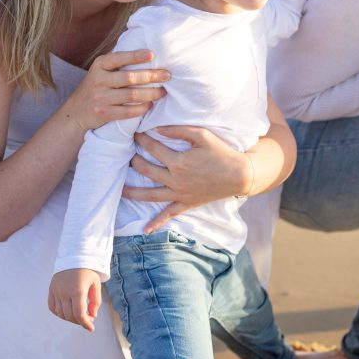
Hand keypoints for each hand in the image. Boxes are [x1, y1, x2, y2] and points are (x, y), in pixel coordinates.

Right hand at [48, 268, 100, 331]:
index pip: (79, 313)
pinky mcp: (51, 290)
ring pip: (61, 314)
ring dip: (70, 318)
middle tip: (88, 319)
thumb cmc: (87, 272)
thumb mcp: (96, 284)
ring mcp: (56, 291)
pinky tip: (67, 312)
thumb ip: (95, 301)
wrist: (74, 257)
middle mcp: (64, 291)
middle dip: (80, 321)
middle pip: (70, 316)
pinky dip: (59, 313)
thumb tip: (91, 316)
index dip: (85, 323)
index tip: (91, 328)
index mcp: (77, 290)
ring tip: (79, 315)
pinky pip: (52, 308)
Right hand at [63, 50, 169, 132]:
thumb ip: (117, 61)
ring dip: (151, 93)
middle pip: (130, 77)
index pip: (119, 58)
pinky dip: (142, 108)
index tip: (152, 54)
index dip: (135, 56)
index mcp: (99, 65)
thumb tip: (144, 48)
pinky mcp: (103, 113)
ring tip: (162, 92)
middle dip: (151, 76)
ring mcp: (100, 97)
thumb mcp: (100, 70)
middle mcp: (98, 80)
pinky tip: (149, 105)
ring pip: (131, 95)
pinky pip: (128, 111)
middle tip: (167, 75)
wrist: (76, 112)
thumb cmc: (97, 87)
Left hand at [122, 126, 250, 232]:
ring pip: (150, 195)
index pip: (153, 148)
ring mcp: (180, 194)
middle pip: (146, 170)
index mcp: (178, 161)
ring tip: (119, 190)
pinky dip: (156, 223)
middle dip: (134, 161)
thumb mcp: (202, 135)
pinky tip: (145, 229)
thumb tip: (157, 129)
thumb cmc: (221, 152)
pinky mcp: (186, 204)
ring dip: (133, 193)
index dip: (142, 139)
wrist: (239, 175)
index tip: (135, 133)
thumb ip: (178, 130)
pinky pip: (169, 214)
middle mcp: (175, 179)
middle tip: (126, 154)